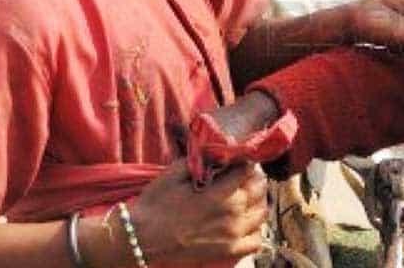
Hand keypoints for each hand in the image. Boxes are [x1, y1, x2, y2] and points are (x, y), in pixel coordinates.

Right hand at [127, 161, 267, 264]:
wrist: (142, 237)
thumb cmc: (156, 203)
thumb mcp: (175, 172)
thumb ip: (201, 160)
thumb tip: (217, 150)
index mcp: (222, 192)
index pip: (247, 170)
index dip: (244, 162)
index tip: (238, 161)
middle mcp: (233, 213)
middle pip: (259, 189)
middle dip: (254, 178)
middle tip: (244, 176)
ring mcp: (233, 235)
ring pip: (261, 213)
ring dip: (258, 201)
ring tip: (247, 197)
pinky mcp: (228, 252)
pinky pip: (256, 241)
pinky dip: (255, 230)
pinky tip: (246, 223)